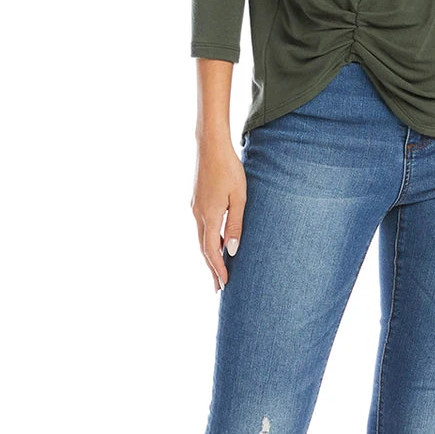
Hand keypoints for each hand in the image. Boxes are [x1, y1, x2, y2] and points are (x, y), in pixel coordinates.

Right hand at [191, 138, 246, 291]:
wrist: (210, 146)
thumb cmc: (229, 169)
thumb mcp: (239, 196)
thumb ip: (235, 223)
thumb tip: (232, 249)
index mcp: (208, 216)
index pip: (212, 251)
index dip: (218, 269)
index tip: (224, 285)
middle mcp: (198, 214)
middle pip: (204, 248)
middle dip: (211, 268)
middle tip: (218, 287)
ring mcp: (195, 207)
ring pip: (201, 238)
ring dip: (209, 255)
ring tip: (218, 269)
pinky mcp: (197, 200)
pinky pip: (202, 227)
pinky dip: (208, 240)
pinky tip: (218, 241)